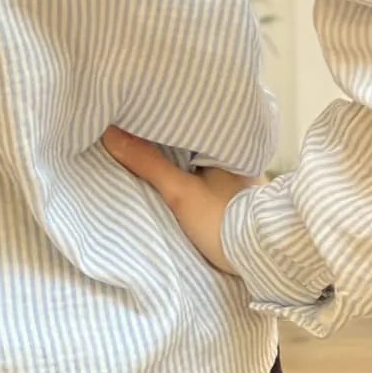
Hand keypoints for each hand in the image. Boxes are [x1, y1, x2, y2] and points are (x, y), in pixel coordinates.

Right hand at [102, 126, 256, 273]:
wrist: (261, 260)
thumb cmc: (223, 220)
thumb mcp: (180, 192)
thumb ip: (147, 163)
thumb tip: (110, 133)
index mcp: (228, 143)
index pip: (190, 121)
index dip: (163, 118)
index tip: (137, 112)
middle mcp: (237, 155)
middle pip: (194, 141)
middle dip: (169, 139)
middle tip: (137, 130)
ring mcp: (240, 177)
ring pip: (200, 161)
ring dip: (180, 159)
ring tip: (149, 151)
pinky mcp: (239, 198)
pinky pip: (209, 177)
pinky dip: (191, 176)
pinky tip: (175, 178)